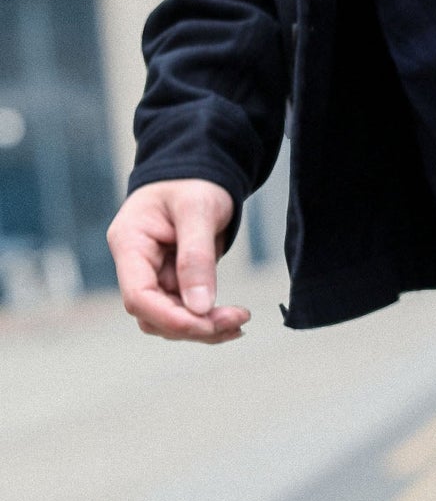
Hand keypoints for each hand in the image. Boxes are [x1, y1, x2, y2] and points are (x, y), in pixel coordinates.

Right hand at [106, 180, 248, 343]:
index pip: (138, 296)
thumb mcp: (198, 210)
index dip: (171, 318)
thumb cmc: (194, 182)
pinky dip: (207, 319)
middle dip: (194, 324)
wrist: (199, 173)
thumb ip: (196, 257)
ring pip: (169, 318)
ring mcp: (153, 274)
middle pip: (154, 314)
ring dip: (203, 327)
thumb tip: (200, 307)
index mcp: (130, 243)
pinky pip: (185, 310)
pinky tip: (233, 321)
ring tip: (240, 322)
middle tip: (238, 321)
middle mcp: (136, 264)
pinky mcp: (173, 280)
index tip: (208, 323)